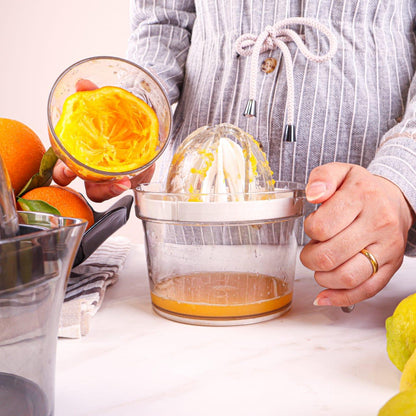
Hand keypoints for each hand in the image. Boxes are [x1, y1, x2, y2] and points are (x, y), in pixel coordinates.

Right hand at [52, 78, 154, 201]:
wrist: (136, 118)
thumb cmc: (114, 117)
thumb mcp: (104, 105)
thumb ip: (93, 95)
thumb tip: (83, 84)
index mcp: (82, 157)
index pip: (65, 173)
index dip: (63, 175)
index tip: (67, 172)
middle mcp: (98, 171)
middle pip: (93, 190)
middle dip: (100, 189)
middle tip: (105, 182)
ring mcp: (118, 175)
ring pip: (115, 190)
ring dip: (118, 188)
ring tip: (125, 181)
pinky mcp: (136, 173)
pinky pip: (136, 180)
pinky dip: (140, 176)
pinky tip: (145, 168)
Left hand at [300, 162, 414, 306]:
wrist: (394, 200)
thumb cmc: (361, 190)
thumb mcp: (340, 172)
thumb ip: (322, 177)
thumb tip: (313, 194)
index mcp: (362, 197)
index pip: (322, 226)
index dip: (309, 230)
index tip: (312, 226)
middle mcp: (378, 223)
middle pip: (331, 255)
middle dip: (310, 258)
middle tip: (310, 250)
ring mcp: (387, 248)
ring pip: (347, 277)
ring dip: (322, 277)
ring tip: (319, 267)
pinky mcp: (391, 266)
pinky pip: (366, 290)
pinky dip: (340, 297)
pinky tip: (325, 296)